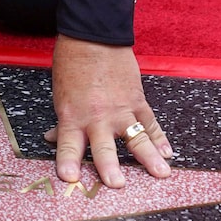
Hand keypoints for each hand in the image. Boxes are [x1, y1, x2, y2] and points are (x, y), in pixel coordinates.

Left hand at [46, 34, 172, 188]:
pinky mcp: (136, 100)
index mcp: (72, 115)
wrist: (93, 36)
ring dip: (148, 156)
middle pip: (103, 145)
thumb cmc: (73, 63)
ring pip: (135, 137)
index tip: (69, 177)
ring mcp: (120, 109)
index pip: (69, 144)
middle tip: (116, 183)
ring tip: (160, 173)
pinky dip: (159, 138)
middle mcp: (97, 116)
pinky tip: (167, 152)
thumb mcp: (60, 93)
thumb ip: (62, 121)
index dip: (68, 161)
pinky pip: (149, 122)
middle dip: (109, 165)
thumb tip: (53, 139)